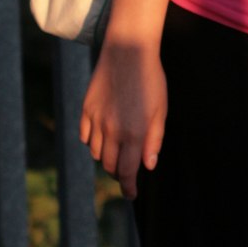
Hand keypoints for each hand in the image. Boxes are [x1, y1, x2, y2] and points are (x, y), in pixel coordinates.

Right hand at [79, 40, 167, 199]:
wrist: (128, 52)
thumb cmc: (151, 81)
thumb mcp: (161, 111)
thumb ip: (154, 140)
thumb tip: (149, 166)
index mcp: (134, 134)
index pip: (127, 172)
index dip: (128, 187)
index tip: (131, 194)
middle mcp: (113, 131)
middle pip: (110, 166)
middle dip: (119, 174)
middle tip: (127, 172)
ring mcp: (97, 120)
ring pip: (97, 154)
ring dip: (107, 158)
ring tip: (118, 151)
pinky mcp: (86, 110)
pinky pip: (86, 137)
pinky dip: (94, 143)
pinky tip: (103, 136)